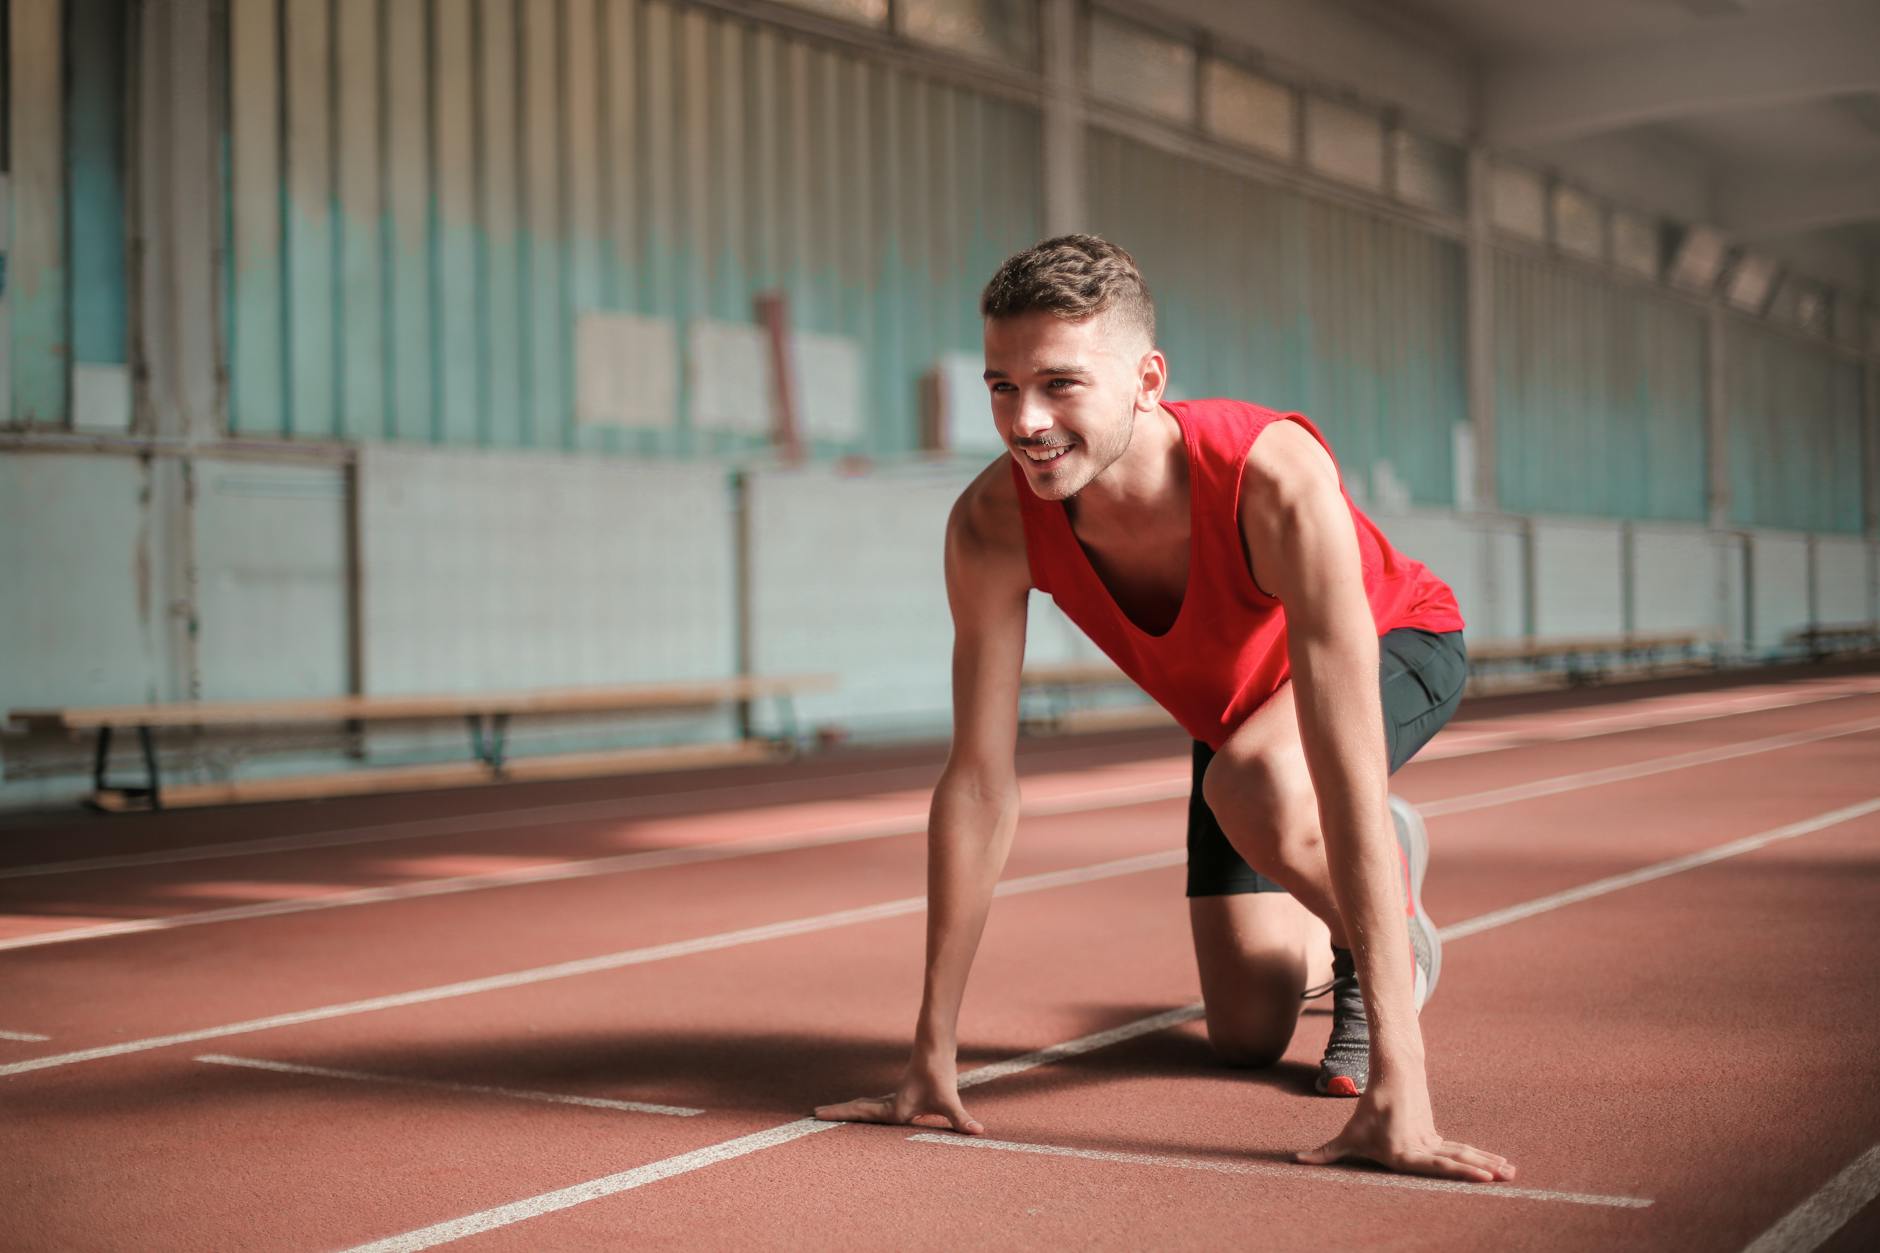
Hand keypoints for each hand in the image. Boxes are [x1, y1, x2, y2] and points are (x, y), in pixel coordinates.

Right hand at [812, 1052, 984, 1135]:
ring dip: (850, 1111)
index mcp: (894, 1109)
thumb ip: (960, 1120)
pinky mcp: (902, 1094)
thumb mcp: (949, 1101)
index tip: (816, 1113)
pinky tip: (864, 1111)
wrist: (937, 1047)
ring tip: (833, 1114)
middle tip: (814, 1115)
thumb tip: (978, 1132)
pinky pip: (875, 1104)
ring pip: (866, 1107)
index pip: (861, 1115)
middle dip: (838, 1114)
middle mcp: (891, 1104)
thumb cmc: (940, 1074)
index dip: (839, 1114)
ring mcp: (894, 1098)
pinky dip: (863, 1108)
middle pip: (858, 1111)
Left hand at [1296, 1083, 1513, 1181]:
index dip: (1460, 1171)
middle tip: (1506, 1177)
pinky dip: (1481, 1157)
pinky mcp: (1437, 1136)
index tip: (1482, 1177)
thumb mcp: (1347, 1137)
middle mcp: (1422, 1148)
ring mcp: (1433, 1141)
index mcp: (1404, 1153)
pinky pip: (1462, 1150)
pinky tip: (1499, 1165)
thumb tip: (1297, 1162)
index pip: (1435, 1165)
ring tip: (1511, 1172)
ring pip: (1464, 1153)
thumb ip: (1326, 1152)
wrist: (1391, 1077)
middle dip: (1482, 1170)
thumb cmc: (1367, 1112)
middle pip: (1456, 1159)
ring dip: (1488, 1162)